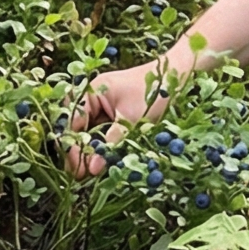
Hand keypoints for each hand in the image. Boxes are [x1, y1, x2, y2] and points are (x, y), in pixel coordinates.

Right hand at [62, 57, 182, 175]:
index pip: (71, 122)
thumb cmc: (155, 90)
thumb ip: (111, 143)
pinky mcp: (113, 114)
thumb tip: (92, 168)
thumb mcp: (132, 119)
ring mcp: (103, 105)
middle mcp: (93, 97)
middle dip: (77, 150)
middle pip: (76, 127)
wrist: (177, 75)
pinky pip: (101, 132)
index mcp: (92, 91)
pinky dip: (101, 145)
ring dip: (89, 150)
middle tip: (79, 174)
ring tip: (89, 172)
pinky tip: (102, 161)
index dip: (71, 146)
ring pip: (88, 132)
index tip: (77, 168)